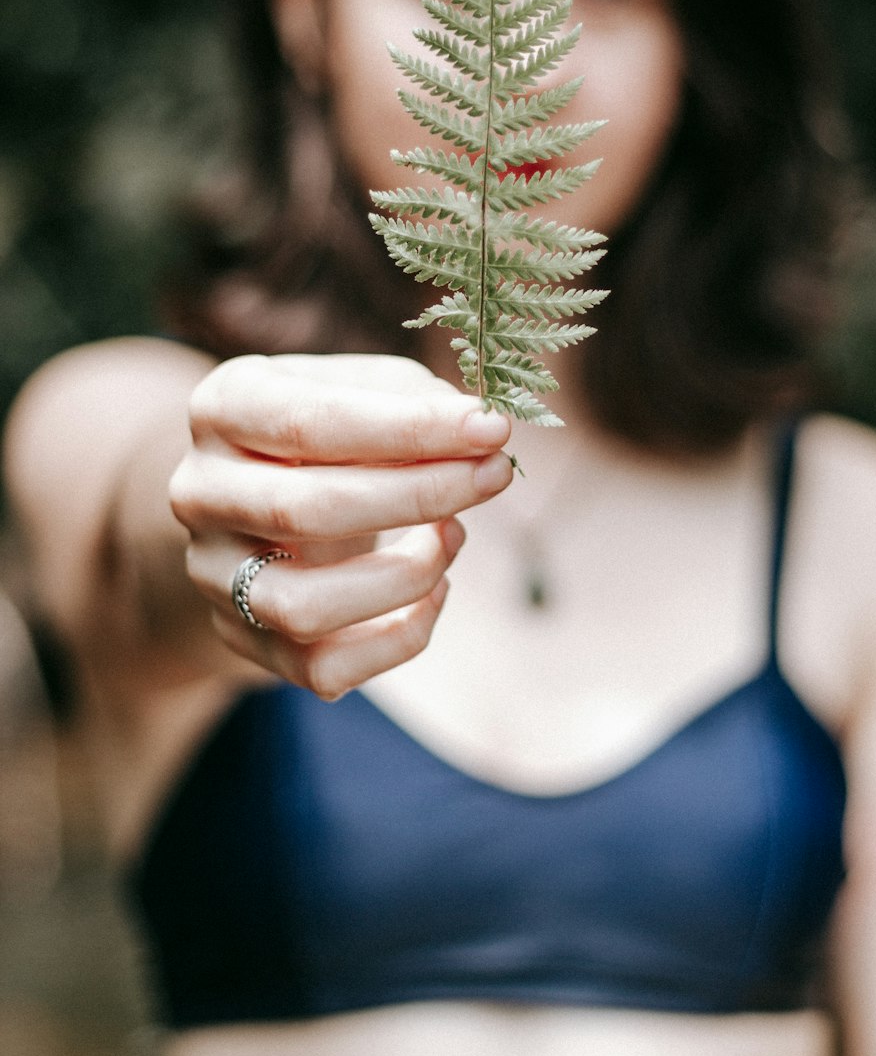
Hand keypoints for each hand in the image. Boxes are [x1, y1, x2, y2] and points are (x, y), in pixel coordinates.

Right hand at [168, 353, 511, 696]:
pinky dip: (399, 636)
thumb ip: (413, 398)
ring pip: (303, 607)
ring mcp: (214, 573)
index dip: (410, 429)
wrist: (263, 492)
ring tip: (455, 534)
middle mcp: (200, 491)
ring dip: (406, 577)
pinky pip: (323, 668)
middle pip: (309, 511)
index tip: (490, 429)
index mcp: (223, 406)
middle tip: (495, 474)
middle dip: (422, 494)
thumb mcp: (361, 387)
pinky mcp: (241, 636)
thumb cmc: (330, 429)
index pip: (310, 423)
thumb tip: (477, 431)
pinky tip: (436, 588)